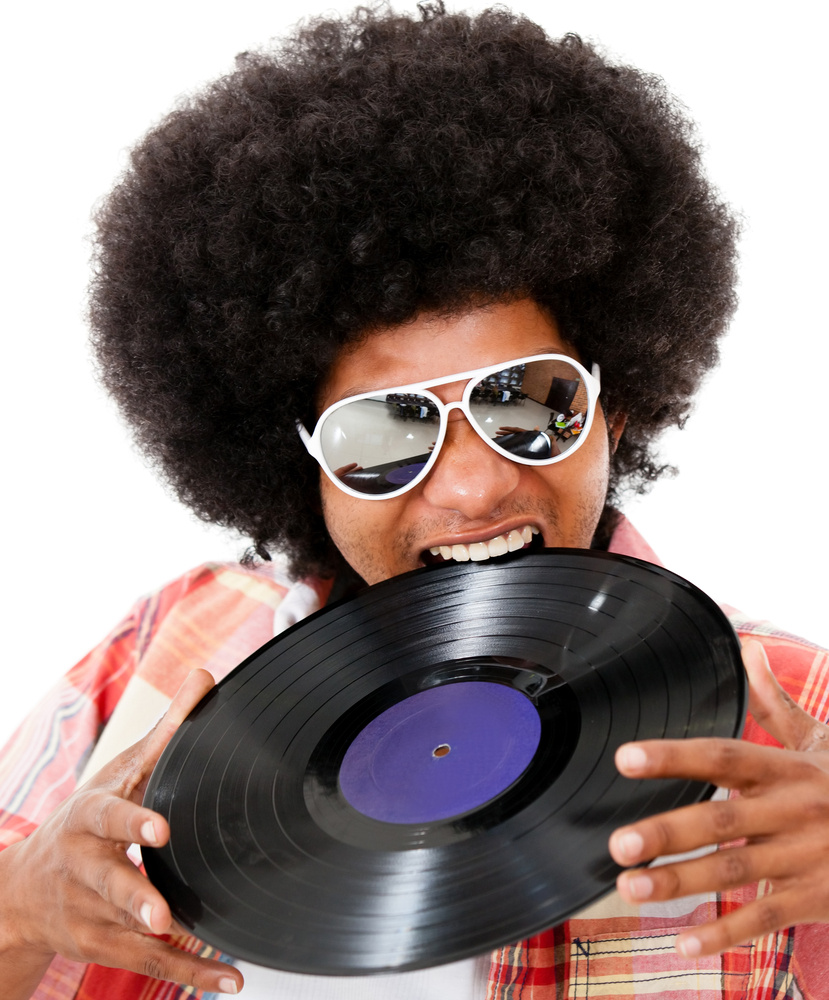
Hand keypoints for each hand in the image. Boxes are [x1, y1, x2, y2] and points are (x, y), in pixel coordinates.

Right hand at [0, 669, 243, 997]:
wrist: (26, 889)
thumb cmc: (89, 819)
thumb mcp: (120, 773)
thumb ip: (165, 731)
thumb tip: (206, 678)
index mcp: (88, 818)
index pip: (108, 817)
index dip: (132, 822)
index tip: (160, 830)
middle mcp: (85, 868)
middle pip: (109, 883)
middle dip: (134, 897)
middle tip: (160, 912)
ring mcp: (92, 913)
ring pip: (127, 933)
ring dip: (164, 945)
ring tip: (198, 946)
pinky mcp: (107, 946)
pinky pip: (150, 964)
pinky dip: (190, 973)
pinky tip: (229, 979)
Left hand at [609, 640, 828, 957]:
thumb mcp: (820, 740)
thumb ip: (775, 703)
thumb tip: (747, 648)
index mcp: (786, 768)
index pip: (722, 756)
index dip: (673, 756)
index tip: (625, 757)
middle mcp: (793, 810)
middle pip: (722, 820)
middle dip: (668, 833)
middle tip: (618, 845)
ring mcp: (806, 857)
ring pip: (735, 871)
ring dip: (680, 883)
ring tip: (630, 887)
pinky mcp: (818, 897)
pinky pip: (767, 917)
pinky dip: (725, 933)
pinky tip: (684, 940)